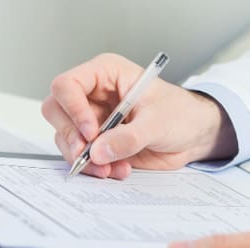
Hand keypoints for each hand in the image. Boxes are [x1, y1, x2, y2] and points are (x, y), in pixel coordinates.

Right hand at [42, 53, 237, 178]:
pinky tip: (118, 170)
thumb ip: (128, 137)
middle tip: (89, 155)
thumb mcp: (157, 122)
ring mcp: (93, 121)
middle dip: (71, 137)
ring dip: (85, 158)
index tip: (91, 133)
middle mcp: (93, 96)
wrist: (193, 136)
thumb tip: (99, 151)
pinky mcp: (99, 144)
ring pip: (66, 138)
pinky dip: (95, 168)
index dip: (73, 110)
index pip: (67, 85)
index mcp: (105, 75)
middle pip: (56, 112)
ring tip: (112, 168)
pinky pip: (82, 157)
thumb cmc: (180, 114)